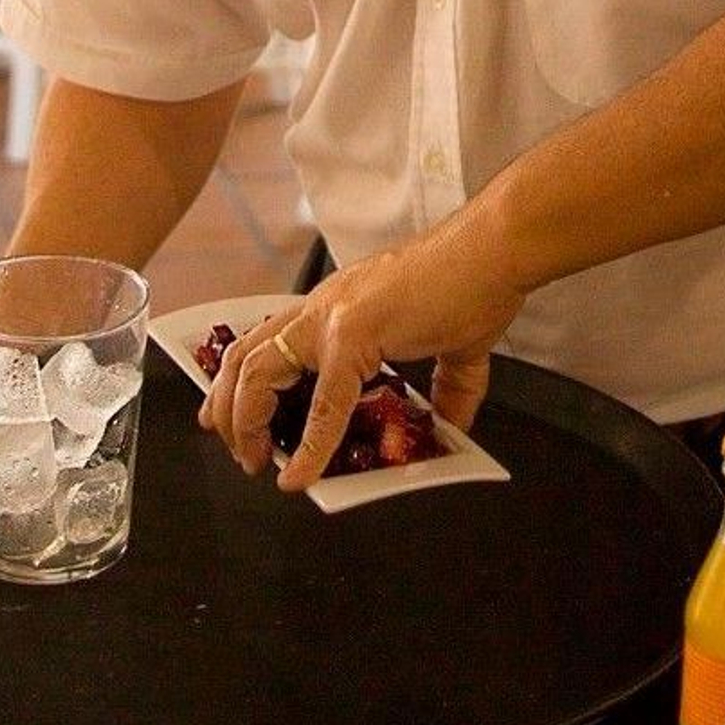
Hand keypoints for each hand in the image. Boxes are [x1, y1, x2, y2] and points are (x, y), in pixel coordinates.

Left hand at [198, 229, 522, 492]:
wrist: (496, 250)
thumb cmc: (477, 279)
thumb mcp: (452, 345)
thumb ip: (448, 390)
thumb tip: (450, 426)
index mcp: (338, 307)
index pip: (270, 343)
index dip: (242, 383)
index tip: (232, 417)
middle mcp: (323, 308)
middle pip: (245, 355)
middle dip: (227, 405)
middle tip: (232, 444)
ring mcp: (334, 319)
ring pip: (260, 372)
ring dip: (248, 422)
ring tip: (255, 459)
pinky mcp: (356, 335)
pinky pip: (325, 402)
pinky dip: (310, 445)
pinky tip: (305, 474)